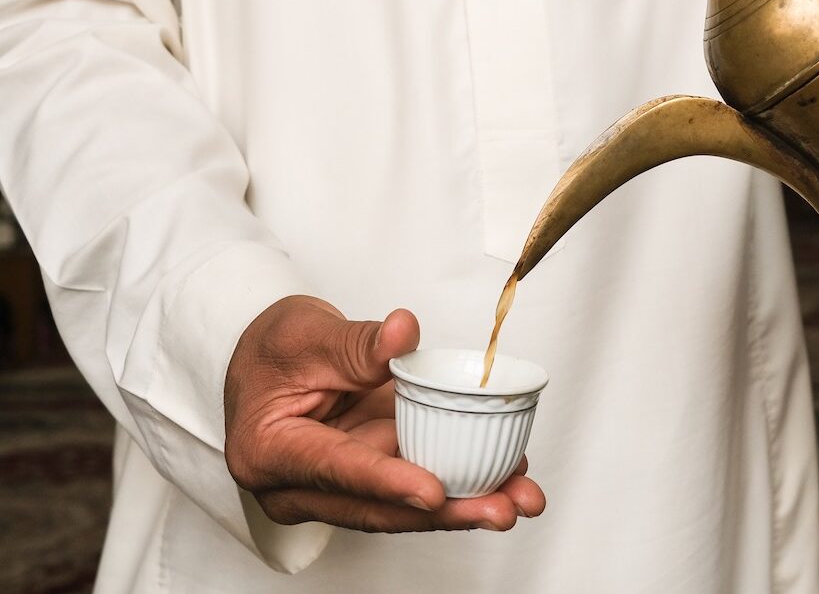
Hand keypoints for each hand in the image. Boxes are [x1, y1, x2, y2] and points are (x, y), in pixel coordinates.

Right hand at [224, 296, 544, 531]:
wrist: (268, 359)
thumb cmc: (274, 349)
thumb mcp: (306, 334)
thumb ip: (356, 342)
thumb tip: (403, 334)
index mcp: (270, 453)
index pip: (335, 470)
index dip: (388, 482)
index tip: (432, 493)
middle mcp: (302, 486)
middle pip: (378, 506)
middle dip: (446, 511)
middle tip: (502, 508)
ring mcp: (340, 487)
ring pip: (405, 506)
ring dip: (468, 504)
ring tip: (521, 499)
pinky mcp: (372, 475)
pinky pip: (419, 484)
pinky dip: (464, 482)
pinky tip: (509, 478)